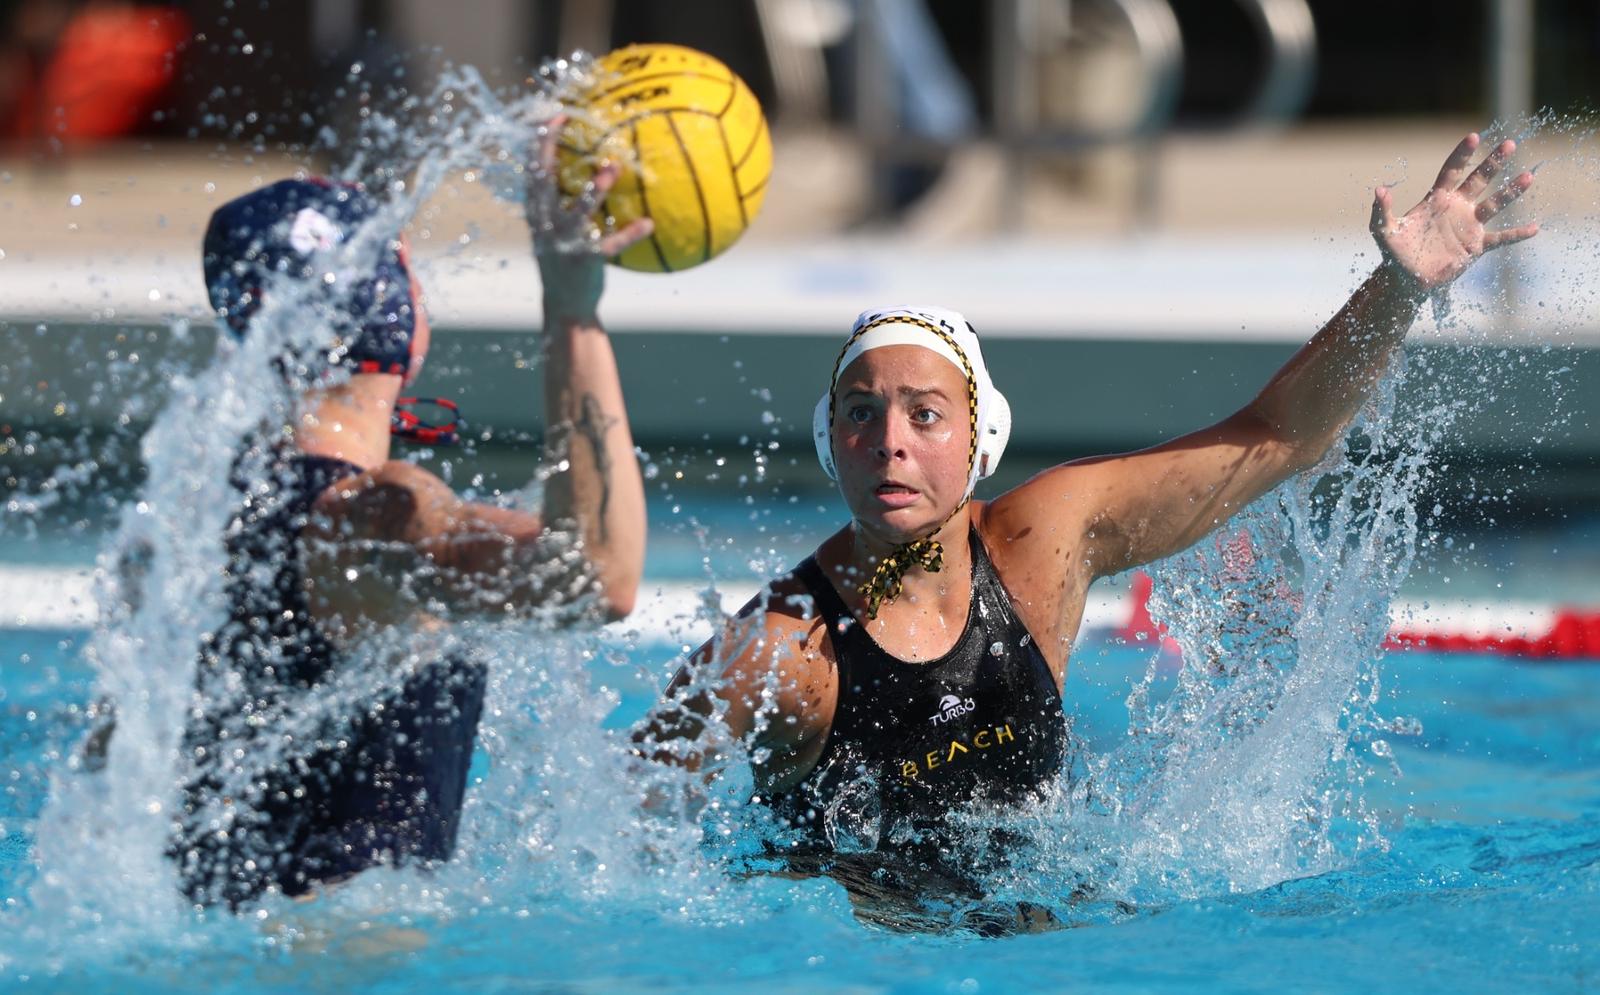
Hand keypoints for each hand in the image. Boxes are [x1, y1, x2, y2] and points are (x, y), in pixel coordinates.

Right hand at [526, 113, 654, 319]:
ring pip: (577, 211)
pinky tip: (648, 224)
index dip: (539, 142)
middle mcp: (545, 225)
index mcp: (537, 214)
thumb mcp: (557, 231)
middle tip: (565, 122)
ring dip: (594, 188)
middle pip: (541, 180)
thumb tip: (590, 168)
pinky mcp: (585, 261)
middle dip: (548, 149)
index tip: (555, 115)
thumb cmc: (567, 261)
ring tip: (613, 167)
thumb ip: (563, 203)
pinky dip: (630, 234)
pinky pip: (610, 244)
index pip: (531, 171)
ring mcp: (564, 243)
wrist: (566, 307)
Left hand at [1371, 133, 1538, 292]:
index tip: (1473, 137)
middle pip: (1479, 180)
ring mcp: (1469, 226)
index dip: (1462, 155)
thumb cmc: (1395, 252)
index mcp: (1437, 199)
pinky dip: (1516, 235)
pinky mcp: (1476, 246)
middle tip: (1509, 144)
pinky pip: (1500, 238)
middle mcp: (1457, 208)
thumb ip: (1382, 210)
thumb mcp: (1384, 230)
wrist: (1407, 279)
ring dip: (1510, 192)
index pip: (1451, 171)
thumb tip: (1379, 190)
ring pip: (1494, 205)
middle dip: (1493, 163)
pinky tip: (1535, 228)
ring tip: (1528, 177)